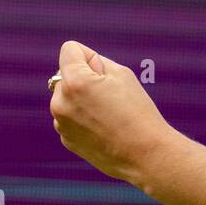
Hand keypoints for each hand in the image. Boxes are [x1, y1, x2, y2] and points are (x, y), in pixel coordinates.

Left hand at [49, 40, 171, 184]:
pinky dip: (82, 119)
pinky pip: (70, 118)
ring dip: (80, 100)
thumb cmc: (137, 111)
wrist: (145, 155)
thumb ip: (95, 63)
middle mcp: (60, 102)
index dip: (88, 56)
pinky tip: (103, 129)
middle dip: (83, 79)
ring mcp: (60, 123)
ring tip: (107, 115)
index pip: (69, 49)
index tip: (103, 73)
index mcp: (74, 81)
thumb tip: (80, 65)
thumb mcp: (121, 74)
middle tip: (109, 97)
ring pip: (67, 98)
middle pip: (66, 75)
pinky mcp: (65, 139)